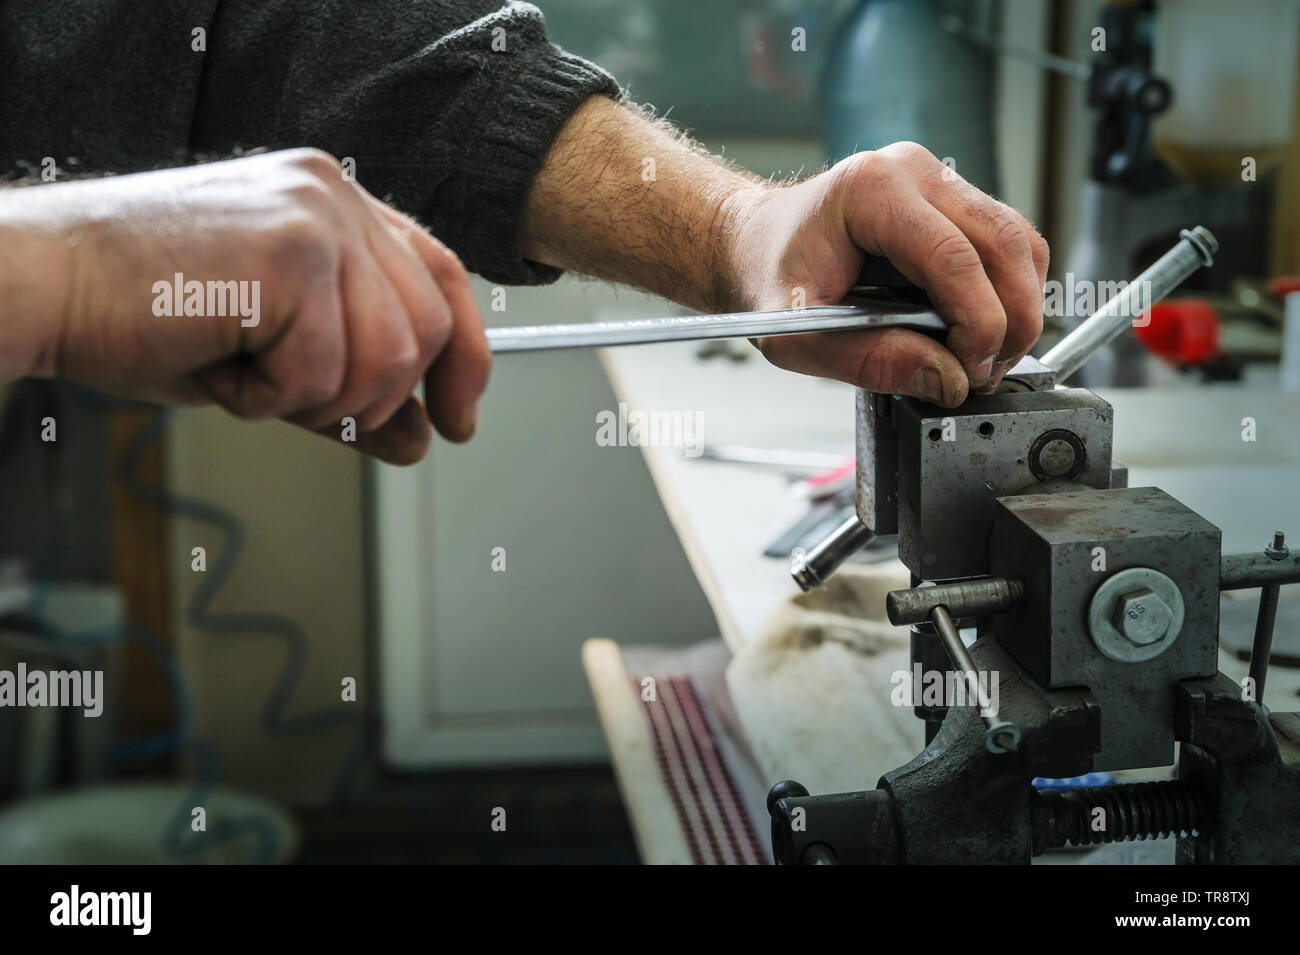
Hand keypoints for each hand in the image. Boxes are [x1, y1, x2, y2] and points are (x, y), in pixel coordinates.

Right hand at [1, 148, 489, 463]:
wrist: (43, 285)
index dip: (464, 357)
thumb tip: (422, 434)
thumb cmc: (141, 310)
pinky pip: (323, 372)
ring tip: (245, 369)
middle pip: (427, 330)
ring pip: (389, 358)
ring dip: (315, 398)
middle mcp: (333, 195)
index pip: (444, 277)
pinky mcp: (289, 253)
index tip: (457, 418)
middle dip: (372, 395)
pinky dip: (268, 396)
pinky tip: (218, 361)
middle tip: (295, 397)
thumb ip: (354, 385)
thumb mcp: (271, 354)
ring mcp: (315, 217)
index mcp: (333, 202)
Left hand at [721, 142, 1047, 405]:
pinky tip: (980, 332)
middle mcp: (913, 172)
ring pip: (1019, 242)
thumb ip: (868, 360)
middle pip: (1002, 244)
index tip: (971, 371)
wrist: (757, 245)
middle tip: (987, 374)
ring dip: (1018, 308)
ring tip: (985, 359)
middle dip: (1010, 320)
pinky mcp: (954, 200)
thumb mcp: (796, 336)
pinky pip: (1008, 245)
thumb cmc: (769, 277)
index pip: (953, 256)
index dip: (978, 322)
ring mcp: (938, 180)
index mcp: (870, 191)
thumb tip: (948, 379)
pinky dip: (1008, 293)